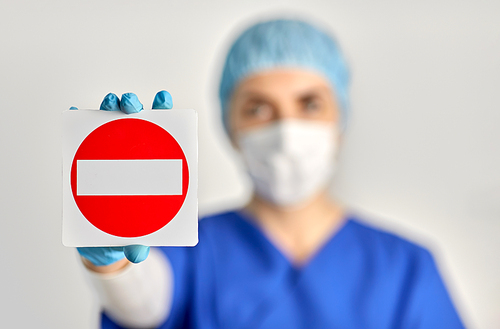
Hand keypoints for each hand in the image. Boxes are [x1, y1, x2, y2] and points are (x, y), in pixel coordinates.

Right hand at [72, 90, 173, 266]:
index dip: (163, 112)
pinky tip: (75, 113)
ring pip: (108, 123)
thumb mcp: (134, 238)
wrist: (101, 243)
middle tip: (132, 105)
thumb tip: (137, 252)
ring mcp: (106, 154)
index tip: (164, 100)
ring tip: (110, 103)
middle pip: (134, 121)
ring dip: (109, 107)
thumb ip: (137, 244)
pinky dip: (77, 122)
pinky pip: (79, 137)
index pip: (160, 133)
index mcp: (151, 164)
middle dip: (134, 105)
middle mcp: (129, 154)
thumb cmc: (127, 231)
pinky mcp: (84, 161)